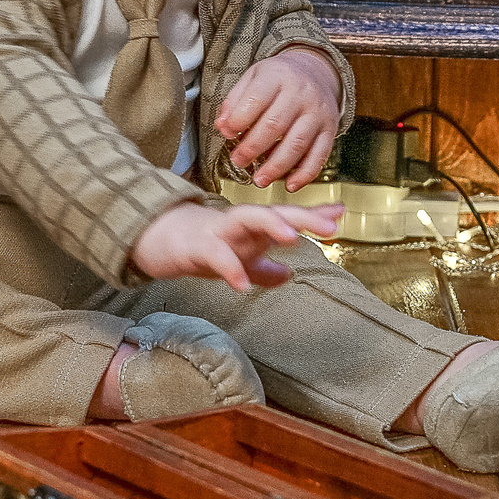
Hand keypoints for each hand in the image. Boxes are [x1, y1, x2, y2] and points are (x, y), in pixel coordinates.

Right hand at [129, 198, 342, 291]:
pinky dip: (229, 269)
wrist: (156, 238)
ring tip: (292, 239)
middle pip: (276, 213)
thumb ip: (264, 267)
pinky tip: (242, 285)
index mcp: (254, 228)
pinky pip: (216, 256)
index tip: (343, 213)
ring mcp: (219, 231)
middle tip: (330, 225)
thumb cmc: (201, 245)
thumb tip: (290, 275)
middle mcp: (241, 223)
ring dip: (271, 225)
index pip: (289, 217)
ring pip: (247, 218)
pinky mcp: (196, 246)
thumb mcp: (237, 259)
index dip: (315, 215)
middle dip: (304, 217)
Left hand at [215, 49, 340, 188]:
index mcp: (277, 77)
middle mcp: (300, 93)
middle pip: (275, 124)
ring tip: (260, 179)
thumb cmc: (280, 79)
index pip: (256, 98)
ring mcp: (317, 112)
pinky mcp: (329, 129)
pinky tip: (290, 184)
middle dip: (253, 147)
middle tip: (239, 160)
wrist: (317, 71)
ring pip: (297, 143)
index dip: (239, 119)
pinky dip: (305, 174)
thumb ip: (235, 100)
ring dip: (276, 166)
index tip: (227, 133)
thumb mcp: (254, 77)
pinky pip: (320, 155)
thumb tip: (223, 126)